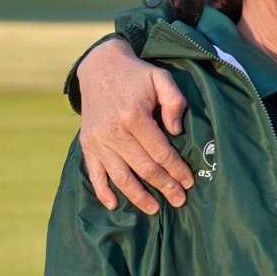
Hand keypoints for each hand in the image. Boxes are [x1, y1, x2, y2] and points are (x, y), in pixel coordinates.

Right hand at [77, 37, 193, 213]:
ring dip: (138, 196)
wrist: (100, 66)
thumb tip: (176, 131)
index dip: (176, 169)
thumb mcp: (161, 78)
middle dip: (164, 186)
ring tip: (154, 209)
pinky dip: (103, 191)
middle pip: (143, 168)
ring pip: (120, 176)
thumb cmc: (136, 74)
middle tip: (180, 201)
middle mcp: (113, 133)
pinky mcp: (87, 144)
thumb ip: (174, 101)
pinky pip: (94, 173)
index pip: (160, 152)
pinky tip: (113, 205)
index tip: (189, 182)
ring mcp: (97, 141)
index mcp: (133, 116)